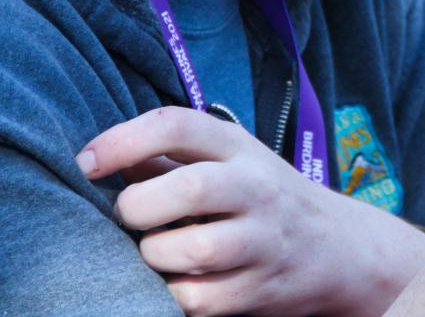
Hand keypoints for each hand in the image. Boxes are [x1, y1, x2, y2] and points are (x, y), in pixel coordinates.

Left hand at [77, 108, 424, 316]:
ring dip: (155, 254)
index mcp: (237, 146)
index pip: (176, 125)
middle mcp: (255, 186)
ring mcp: (263, 239)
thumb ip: (168, 156)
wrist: (338, 246)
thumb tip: (98, 161)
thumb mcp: (227, 159)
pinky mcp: (261, 288)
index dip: (122, 141)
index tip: (87, 164)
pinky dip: (173, 293)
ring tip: (156, 251)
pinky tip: (178, 280)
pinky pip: (198, 298)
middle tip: (131, 216)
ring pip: (191, 249)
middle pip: (188, 188)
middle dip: (139, 207)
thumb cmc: (260, 195)